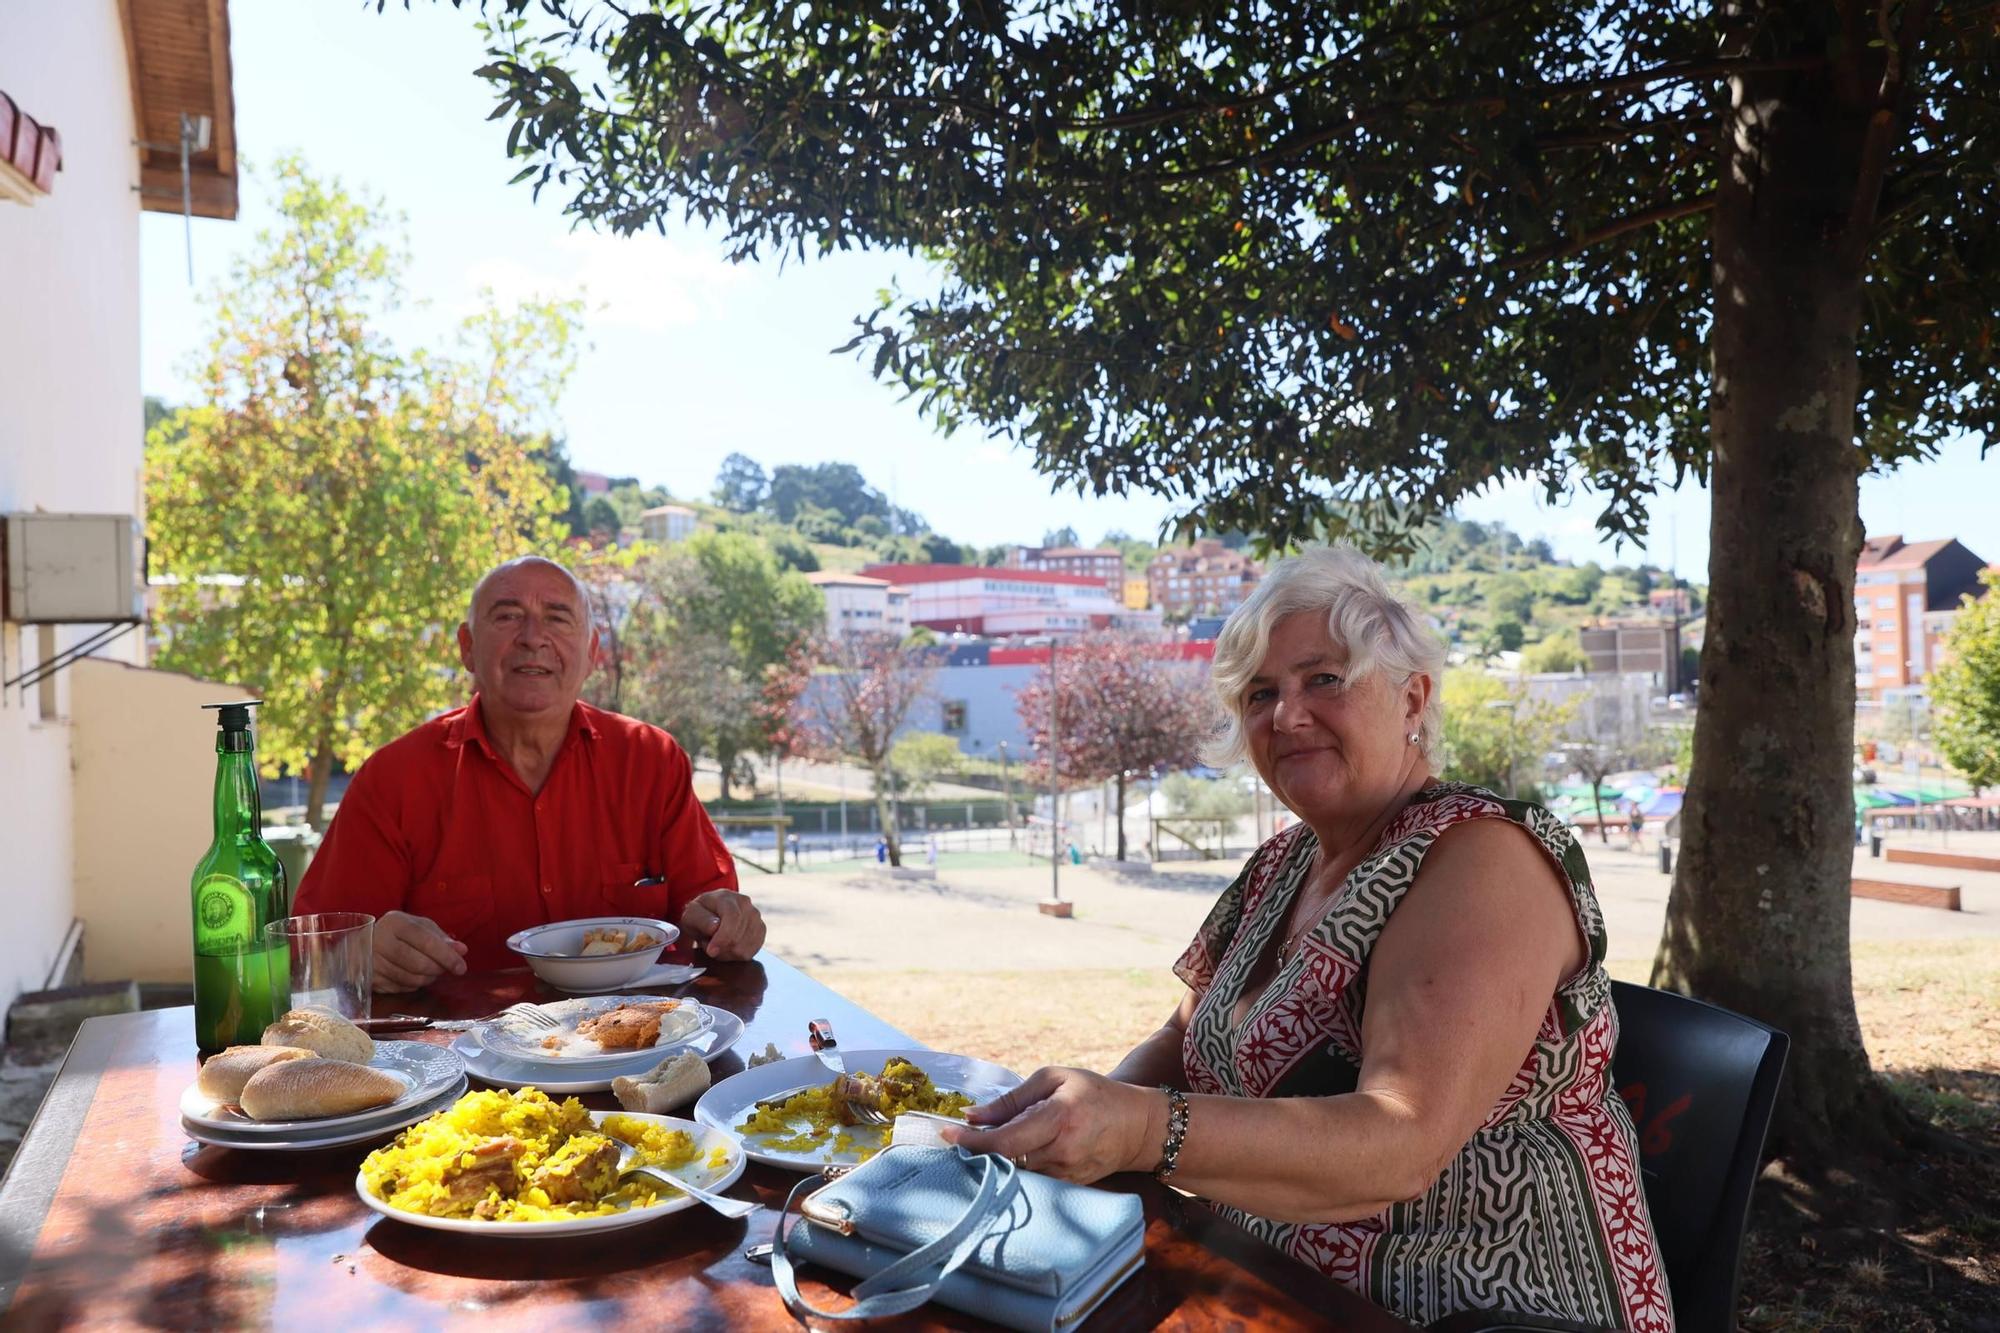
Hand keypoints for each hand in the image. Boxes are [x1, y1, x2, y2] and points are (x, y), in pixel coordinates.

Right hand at [372, 910, 467, 991]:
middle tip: (444, 969)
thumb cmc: (397, 933)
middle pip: (418, 964)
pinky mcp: (369, 979)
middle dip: (437, 970)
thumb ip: (441, 938)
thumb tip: (462, 951)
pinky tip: (414, 976)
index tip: (461, 967)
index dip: (447, 956)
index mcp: (396, 923)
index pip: (426, 942)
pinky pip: (400, 988)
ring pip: (410, 979)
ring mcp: (372, 962)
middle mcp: (380, 940)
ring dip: (427, 979)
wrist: (361, 944)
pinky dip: (413, 985)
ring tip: (430, 972)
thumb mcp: (419, 928)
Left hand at [680, 890, 765, 960]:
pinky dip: (737, 955)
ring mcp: (756, 916)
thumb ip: (701, 920)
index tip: (711, 951)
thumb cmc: (700, 916)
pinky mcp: (761, 929)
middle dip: (722, 947)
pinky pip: (751, 951)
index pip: (732, 917)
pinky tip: (728, 947)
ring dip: (728, 952)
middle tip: (709, 946)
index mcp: (726, 897)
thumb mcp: (691, 916)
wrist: (711, 915)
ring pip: (745, 946)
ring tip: (718, 944)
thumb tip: (715, 927)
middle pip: (739, 935)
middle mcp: (745, 903)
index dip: (723, 937)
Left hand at [943, 1067, 1165, 1183]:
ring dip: (994, 1159)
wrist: (1138, 1127)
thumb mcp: (1054, 1079)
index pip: (1005, 1140)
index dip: (972, 1141)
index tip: (945, 1134)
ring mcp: (1066, 1174)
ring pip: (1015, 1172)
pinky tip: (1007, 1155)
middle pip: (1005, 1160)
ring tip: (982, 1143)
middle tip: (955, 1138)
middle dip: (977, 1149)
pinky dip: (1013, 1168)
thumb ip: (1012, 1099)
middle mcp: (1062, 1151)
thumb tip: (973, 1115)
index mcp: (1058, 1118)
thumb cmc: (1094, 1094)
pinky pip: (1031, 1180)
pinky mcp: (1068, 1186)